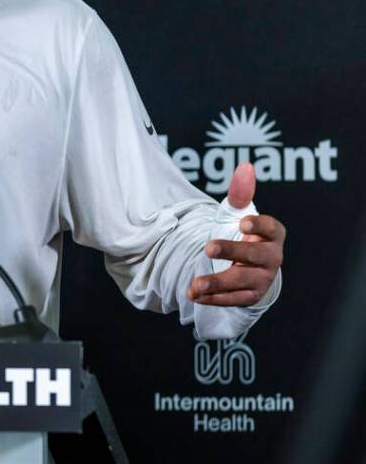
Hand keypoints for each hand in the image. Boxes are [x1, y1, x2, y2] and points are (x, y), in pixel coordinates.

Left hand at [188, 162, 284, 306]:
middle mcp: (271, 258)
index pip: (271, 228)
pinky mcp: (250, 296)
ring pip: (242, 282)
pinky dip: (213, 299)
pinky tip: (193, 295)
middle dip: (232, 252)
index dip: (258, 225)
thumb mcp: (238, 213)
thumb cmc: (242, 233)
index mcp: (273, 235)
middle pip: (254, 256)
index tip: (242, 222)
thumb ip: (241, 192)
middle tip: (208, 248)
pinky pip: (232, 299)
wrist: (245, 264)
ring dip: (217, 283)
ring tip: (195, 284)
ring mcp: (262, 279)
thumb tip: (245, 166)